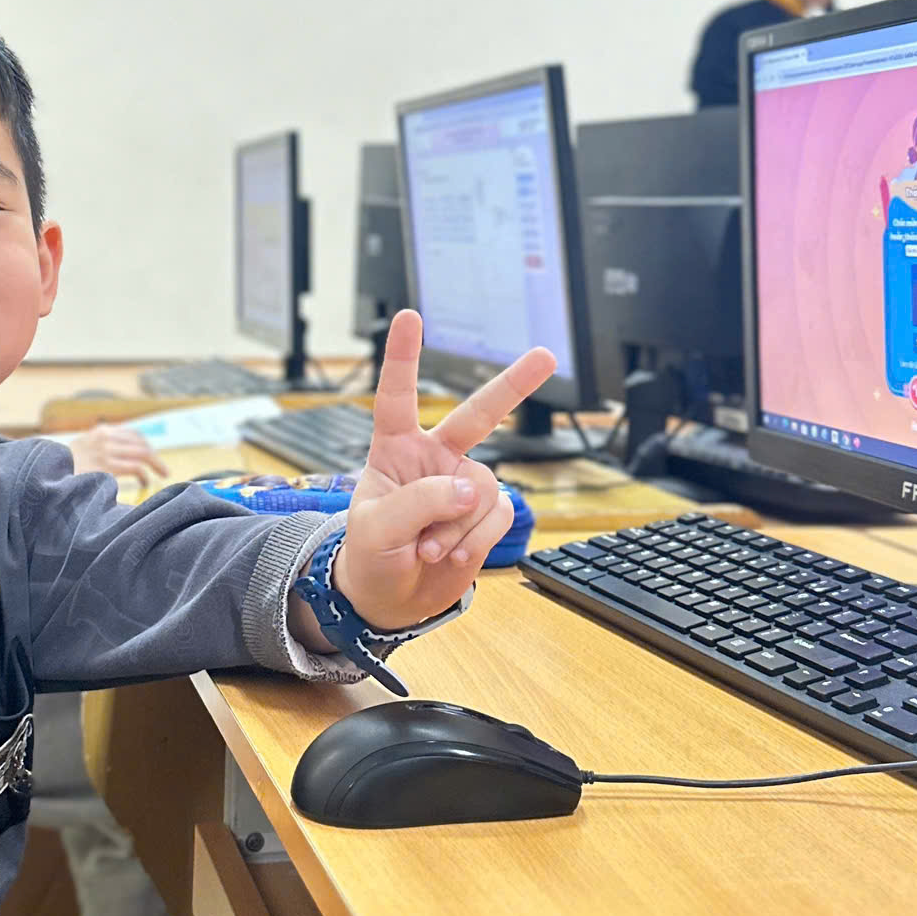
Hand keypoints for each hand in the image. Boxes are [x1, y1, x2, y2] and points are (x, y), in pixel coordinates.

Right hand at [67, 423, 170, 485]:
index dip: (145, 445)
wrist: (44, 472)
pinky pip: (135, 468)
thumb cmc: (62, 467)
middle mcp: (104, 437)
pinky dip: (144, 475)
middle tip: (161, 468)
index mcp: (99, 432)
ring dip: (155, 464)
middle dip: (153, 455)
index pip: (131, 434)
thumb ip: (97, 449)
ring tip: (161, 474)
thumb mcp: (79, 450)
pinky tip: (145, 482)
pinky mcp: (106, 466)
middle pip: (140, 442)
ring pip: (142, 453)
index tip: (151, 455)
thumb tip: (117, 459)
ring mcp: (105, 450)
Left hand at [330, 310, 552, 635]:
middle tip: (546, 356)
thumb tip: (469, 487)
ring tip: (428, 549)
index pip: (397, 398)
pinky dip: (474, 541)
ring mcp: (464, 487)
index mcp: (395, 450)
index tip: (409, 316)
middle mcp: (436, 459)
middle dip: (514, 385)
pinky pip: (497, 517)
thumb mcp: (375, 529)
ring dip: (458, 526)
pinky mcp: (485, 516)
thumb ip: (417, 502)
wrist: (390, 600)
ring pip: (484, 489)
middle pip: (478, 415)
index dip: (403, 357)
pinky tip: (449, 555)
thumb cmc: (370, 555)